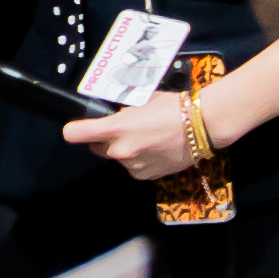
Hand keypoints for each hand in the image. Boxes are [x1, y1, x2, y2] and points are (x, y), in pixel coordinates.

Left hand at [67, 85, 210, 183]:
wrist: (203, 127)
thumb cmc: (173, 107)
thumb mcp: (143, 101)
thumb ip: (124, 111)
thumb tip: (116, 115)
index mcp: (115, 128)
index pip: (75, 133)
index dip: (75, 130)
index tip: (78, 128)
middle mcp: (119, 150)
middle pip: (96, 148)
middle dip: (104, 139)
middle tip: (124, 129)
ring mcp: (133, 166)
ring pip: (117, 158)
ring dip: (124, 150)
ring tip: (147, 138)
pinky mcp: (146, 176)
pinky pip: (133, 167)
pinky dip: (139, 160)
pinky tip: (155, 149)